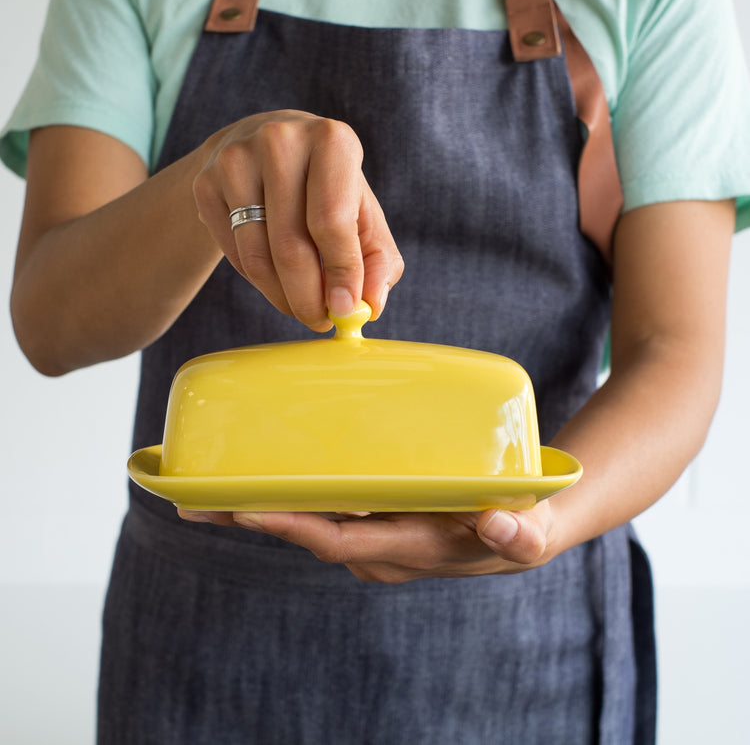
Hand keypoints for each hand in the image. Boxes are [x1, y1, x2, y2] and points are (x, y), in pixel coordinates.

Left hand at [178, 502, 556, 582]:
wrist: (515, 531)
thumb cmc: (518, 529)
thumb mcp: (526, 534)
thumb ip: (519, 534)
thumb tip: (500, 523)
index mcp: (406, 550)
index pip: (336, 540)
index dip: (290, 526)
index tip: (243, 508)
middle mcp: (376, 548)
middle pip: (303, 531)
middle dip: (249, 517)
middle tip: (192, 498)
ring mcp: (369, 534)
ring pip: (305, 519)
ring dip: (256, 505)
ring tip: (206, 484)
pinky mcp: (370, 517)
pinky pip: (320, 507)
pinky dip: (286, 494)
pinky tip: (263, 472)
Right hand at [193, 110, 403, 329]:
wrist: (261, 150)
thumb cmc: (325, 189)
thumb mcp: (363, 215)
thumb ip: (377, 260)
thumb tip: (370, 305)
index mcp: (331, 141)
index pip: (332, 221)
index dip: (341, 273)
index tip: (345, 311)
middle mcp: (280, 141)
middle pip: (291, 245)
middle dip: (309, 298)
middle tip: (320, 322)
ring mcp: (236, 160)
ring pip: (258, 258)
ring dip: (283, 298)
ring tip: (301, 307)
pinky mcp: (205, 184)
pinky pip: (235, 255)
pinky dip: (259, 282)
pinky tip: (275, 278)